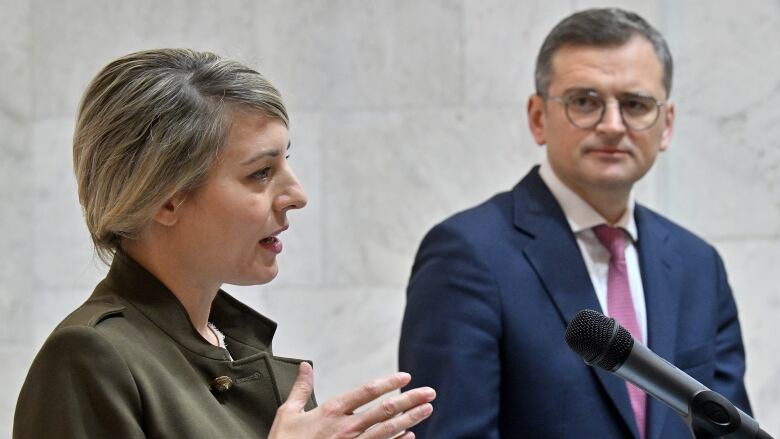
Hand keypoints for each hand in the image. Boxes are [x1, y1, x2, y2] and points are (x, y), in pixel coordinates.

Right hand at [268, 362, 434, 438]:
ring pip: (388, 430)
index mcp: (331, 412)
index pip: (366, 392)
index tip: (405, 377)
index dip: (388, 383)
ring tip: (427, 409)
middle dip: (410, 400)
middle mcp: (345, 428)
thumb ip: (301, 389)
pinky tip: (411, 436)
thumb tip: (306, 366)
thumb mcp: (288, 414)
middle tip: (430, 392)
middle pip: (385, 410)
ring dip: (411, 419)